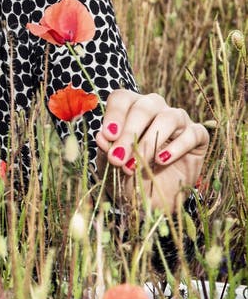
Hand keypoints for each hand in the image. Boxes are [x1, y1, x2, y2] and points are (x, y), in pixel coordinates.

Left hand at [95, 89, 208, 212]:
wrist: (151, 200)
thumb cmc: (129, 174)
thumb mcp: (111, 165)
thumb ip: (105, 150)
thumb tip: (100, 136)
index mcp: (130, 109)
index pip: (122, 98)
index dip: (114, 114)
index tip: (108, 136)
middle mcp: (155, 109)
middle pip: (143, 107)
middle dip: (129, 133)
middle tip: (118, 158)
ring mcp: (178, 120)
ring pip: (168, 117)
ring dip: (150, 141)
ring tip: (137, 163)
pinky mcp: (198, 136)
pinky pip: (192, 133)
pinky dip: (177, 147)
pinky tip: (162, 160)